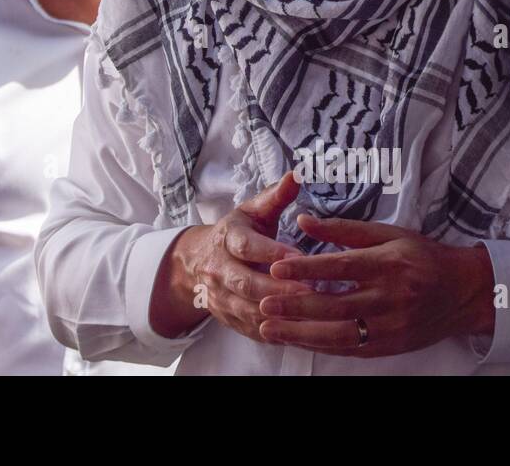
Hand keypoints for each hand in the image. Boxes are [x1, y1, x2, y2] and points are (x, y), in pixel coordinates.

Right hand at [152, 172, 312, 340]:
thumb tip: (297, 175)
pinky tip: (301, 332)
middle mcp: (219, 269)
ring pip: (248, 310)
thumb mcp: (253, 212)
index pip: (246, 246)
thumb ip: (276, 197)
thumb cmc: (238, 233)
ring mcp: (221, 297)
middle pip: (246, 283)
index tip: (298, 256)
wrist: (197, 262)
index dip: (270, 252)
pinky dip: (275, 333)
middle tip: (312, 291)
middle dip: (278, 289)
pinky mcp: (228, 318)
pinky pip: (252, 330)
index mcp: (227, 238)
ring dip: (279, 314)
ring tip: (312, 315)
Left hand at [257, 215, 495, 357]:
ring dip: (300, 333)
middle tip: (263, 303)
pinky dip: (321, 346)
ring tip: (268, 328)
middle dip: (295, 307)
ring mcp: (391, 326)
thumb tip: (302, 220)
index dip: (307, 268)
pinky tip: (297, 341)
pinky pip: (350, 348)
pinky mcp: (390, 346)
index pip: (341, 267)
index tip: (276, 266)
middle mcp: (390, 298)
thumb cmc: (422, 256)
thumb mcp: (387, 233)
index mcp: (388, 264)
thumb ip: (343, 228)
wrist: (465, 292)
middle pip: (335, 305)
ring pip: (339, 333)